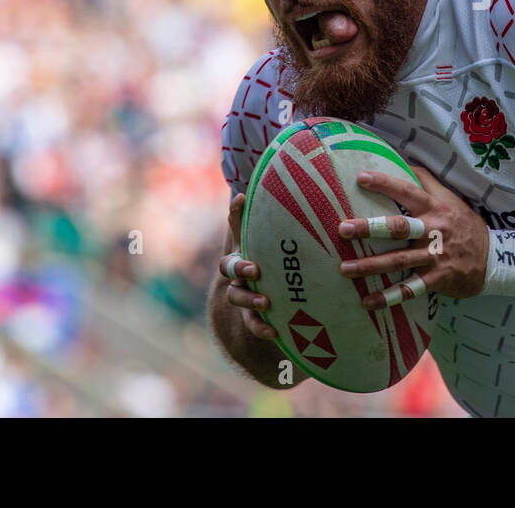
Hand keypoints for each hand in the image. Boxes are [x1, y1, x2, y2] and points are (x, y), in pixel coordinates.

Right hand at [218, 192, 277, 340]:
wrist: (284, 301)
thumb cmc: (279, 263)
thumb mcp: (279, 242)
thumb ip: (270, 219)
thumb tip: (266, 184)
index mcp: (246, 249)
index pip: (236, 226)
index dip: (235, 213)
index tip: (241, 199)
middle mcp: (240, 272)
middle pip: (230, 267)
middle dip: (240, 267)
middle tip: (255, 269)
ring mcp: (245, 294)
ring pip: (237, 297)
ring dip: (249, 299)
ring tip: (266, 302)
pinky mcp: (256, 317)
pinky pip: (253, 324)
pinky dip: (261, 327)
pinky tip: (275, 332)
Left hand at [338, 165, 489, 310]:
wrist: (494, 258)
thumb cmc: (464, 224)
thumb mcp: (450, 198)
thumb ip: (427, 181)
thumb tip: (402, 159)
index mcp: (435, 208)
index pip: (408, 191)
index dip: (385, 184)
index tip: (361, 178)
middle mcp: (433, 231)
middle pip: (399, 228)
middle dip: (369, 228)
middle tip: (343, 229)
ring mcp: (435, 256)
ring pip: (399, 261)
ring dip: (371, 266)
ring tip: (345, 268)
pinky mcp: (438, 279)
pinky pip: (410, 289)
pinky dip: (389, 297)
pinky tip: (368, 302)